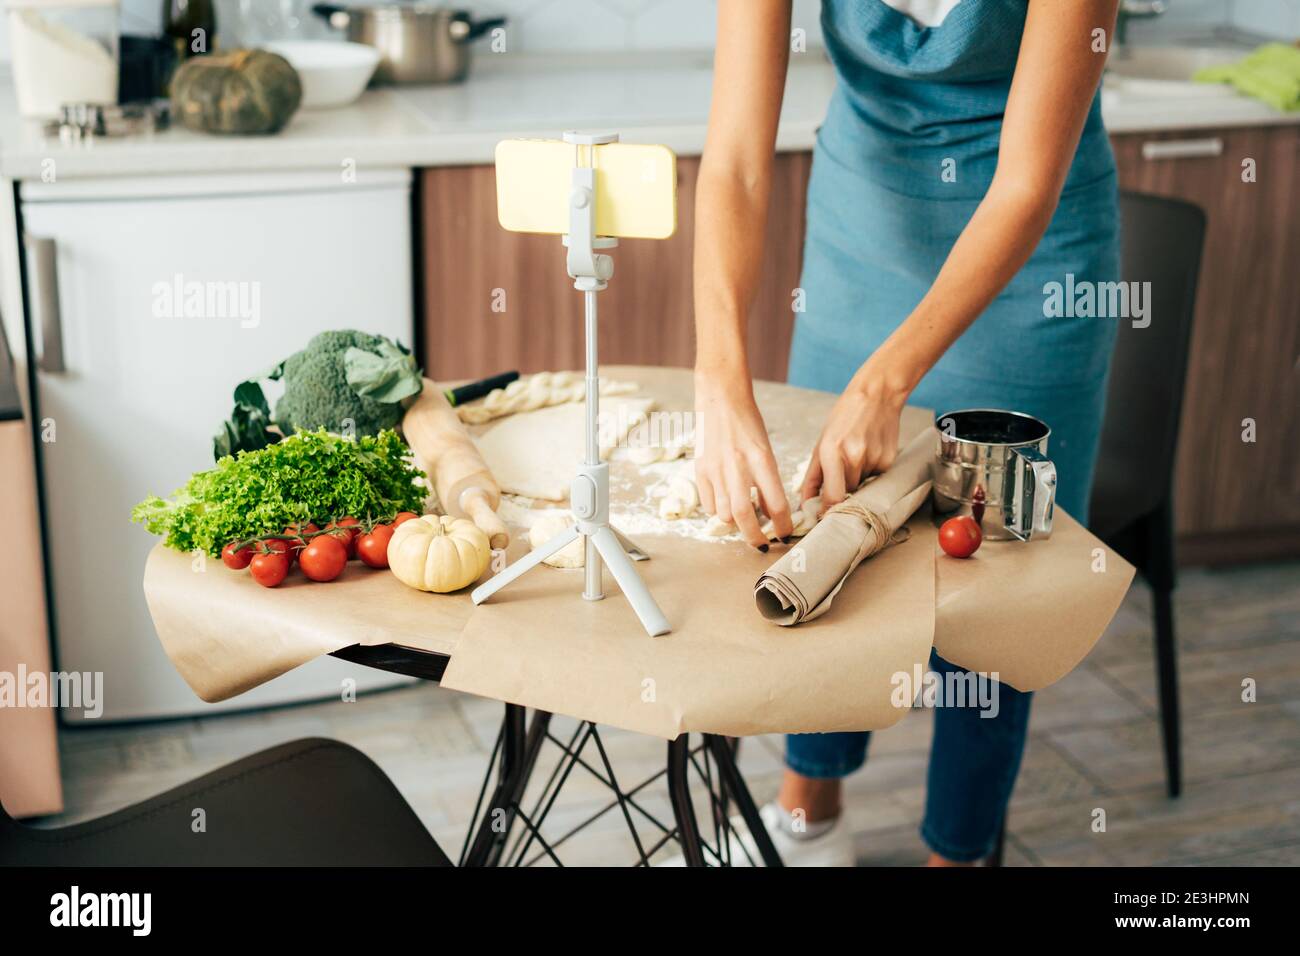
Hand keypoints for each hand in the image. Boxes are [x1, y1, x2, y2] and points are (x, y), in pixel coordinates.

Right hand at [694, 368, 793, 547]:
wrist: (720, 398)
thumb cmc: (747, 422)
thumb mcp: (765, 449)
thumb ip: (767, 480)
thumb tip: (769, 511)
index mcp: (762, 459)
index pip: (776, 503)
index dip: (782, 525)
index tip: (783, 534)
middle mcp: (738, 466)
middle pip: (745, 516)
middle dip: (755, 537)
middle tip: (761, 545)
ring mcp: (716, 469)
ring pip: (724, 514)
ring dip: (735, 524)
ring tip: (744, 522)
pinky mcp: (700, 469)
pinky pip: (708, 504)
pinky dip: (717, 511)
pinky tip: (725, 505)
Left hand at [800, 357, 914, 507]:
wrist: (877, 395)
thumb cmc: (844, 417)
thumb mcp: (821, 443)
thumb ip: (813, 476)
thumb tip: (804, 503)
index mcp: (831, 452)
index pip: (832, 497)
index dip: (828, 511)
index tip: (823, 516)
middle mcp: (854, 457)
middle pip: (846, 493)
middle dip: (841, 489)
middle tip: (841, 471)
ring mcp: (873, 459)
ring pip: (861, 485)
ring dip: (856, 478)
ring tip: (856, 454)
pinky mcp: (888, 461)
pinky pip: (875, 477)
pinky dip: (870, 470)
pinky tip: (869, 450)